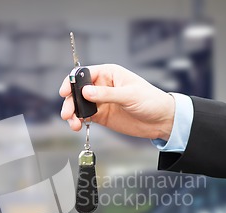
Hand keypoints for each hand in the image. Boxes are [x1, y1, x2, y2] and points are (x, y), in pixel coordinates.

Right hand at [59, 64, 175, 139]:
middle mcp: (102, 86)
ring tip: (73, 123)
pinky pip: (85, 116)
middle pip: (78, 91)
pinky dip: (79, 121)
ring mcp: (101, 101)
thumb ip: (107, 94)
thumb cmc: (151, 101)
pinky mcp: (102, 115)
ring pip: (79, 105)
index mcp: (109, 74)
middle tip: (67, 113)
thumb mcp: (129, 95)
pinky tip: (77, 126)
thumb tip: (86, 92)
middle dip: (70, 101)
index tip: (65, 92)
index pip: (84, 74)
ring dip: (73, 113)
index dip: (72, 82)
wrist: (161, 121)